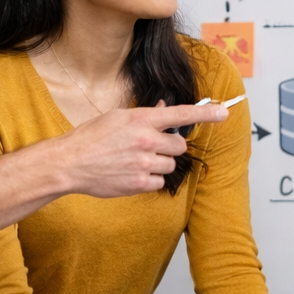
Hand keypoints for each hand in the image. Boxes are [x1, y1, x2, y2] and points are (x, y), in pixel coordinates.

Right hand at [54, 104, 227, 197]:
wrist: (70, 163)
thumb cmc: (91, 138)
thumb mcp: (117, 117)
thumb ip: (144, 116)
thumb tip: (164, 110)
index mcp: (141, 120)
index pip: (180, 114)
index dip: (206, 114)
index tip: (224, 113)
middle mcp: (147, 140)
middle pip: (179, 146)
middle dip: (170, 147)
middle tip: (151, 147)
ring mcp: (145, 163)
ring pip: (171, 165)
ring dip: (160, 163)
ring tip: (137, 161)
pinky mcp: (141, 183)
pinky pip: (160, 181)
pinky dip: (151, 179)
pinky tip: (132, 174)